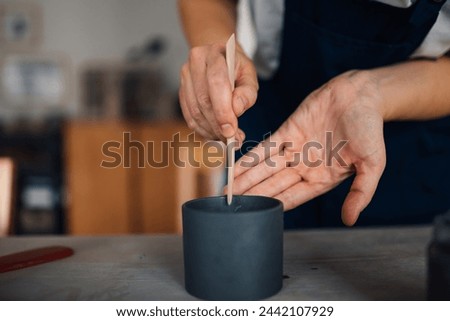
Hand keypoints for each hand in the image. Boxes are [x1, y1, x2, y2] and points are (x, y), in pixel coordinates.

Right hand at [179, 43, 258, 143]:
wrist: (218, 56)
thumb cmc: (236, 67)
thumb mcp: (249, 74)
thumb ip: (247, 92)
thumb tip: (237, 110)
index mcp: (214, 54)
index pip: (216, 83)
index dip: (223, 110)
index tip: (231, 130)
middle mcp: (195, 62)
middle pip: (204, 100)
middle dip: (218, 125)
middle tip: (232, 139)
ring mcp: (185, 77)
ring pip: (195, 111)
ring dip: (211, 130)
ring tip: (226, 138)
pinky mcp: (182, 91)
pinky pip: (189, 116)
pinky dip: (202, 130)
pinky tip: (215, 134)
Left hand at [231, 71, 386, 225]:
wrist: (361, 94)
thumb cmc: (370, 129)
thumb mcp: (372, 164)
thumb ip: (362, 192)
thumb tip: (350, 220)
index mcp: (322, 179)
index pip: (292, 197)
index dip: (272, 206)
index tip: (253, 216)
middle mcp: (304, 167)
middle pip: (272, 185)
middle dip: (251, 195)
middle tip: (230, 205)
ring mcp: (294, 149)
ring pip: (264, 168)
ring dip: (245, 179)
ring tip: (226, 190)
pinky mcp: (287, 131)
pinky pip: (264, 147)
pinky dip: (249, 157)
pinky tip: (234, 166)